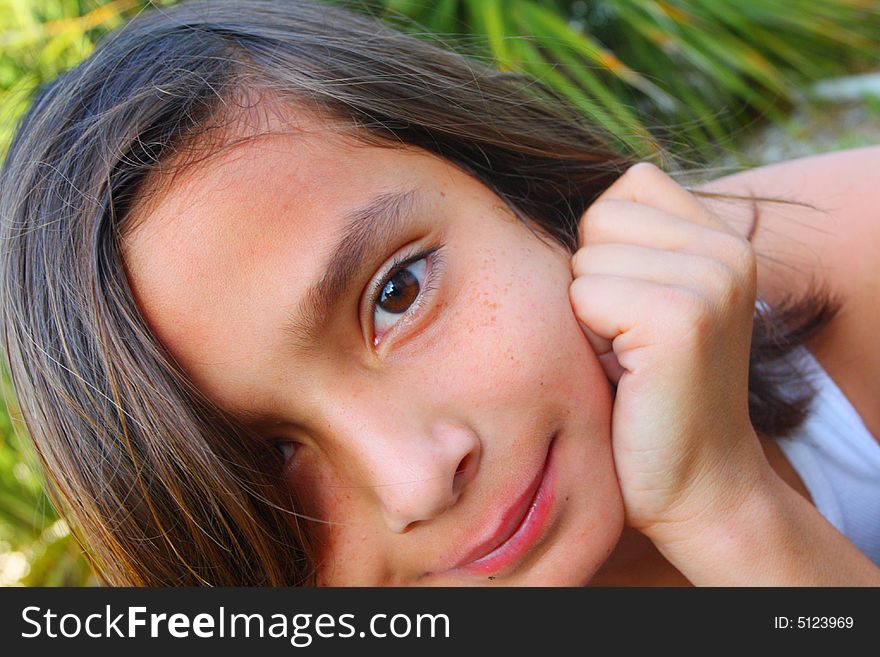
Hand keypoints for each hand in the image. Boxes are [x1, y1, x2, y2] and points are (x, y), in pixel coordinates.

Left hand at [569, 162, 768, 541]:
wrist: (697, 486)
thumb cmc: (648, 395)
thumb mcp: (646, 301)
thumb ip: (627, 244)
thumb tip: (545, 191)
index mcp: (725, 238)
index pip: (628, 185)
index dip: (606, 248)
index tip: (631, 309)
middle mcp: (729, 248)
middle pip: (600, 215)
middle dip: (592, 280)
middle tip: (626, 341)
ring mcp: (712, 279)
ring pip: (587, 258)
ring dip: (587, 314)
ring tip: (627, 358)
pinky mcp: (683, 318)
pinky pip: (585, 294)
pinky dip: (588, 339)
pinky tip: (625, 375)